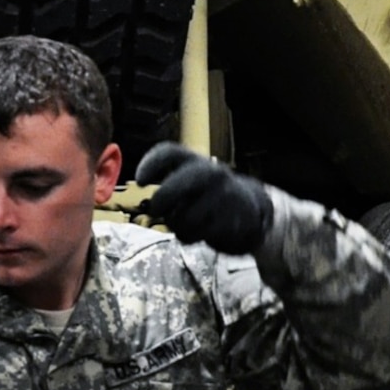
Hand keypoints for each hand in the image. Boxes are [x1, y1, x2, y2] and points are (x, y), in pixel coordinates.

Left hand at [135, 143, 273, 254]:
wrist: (250, 212)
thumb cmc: (208, 196)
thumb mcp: (190, 180)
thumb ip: (167, 181)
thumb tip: (142, 197)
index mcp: (195, 161)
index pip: (169, 152)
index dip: (151, 164)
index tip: (140, 181)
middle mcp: (210, 174)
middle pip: (178, 184)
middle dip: (162, 199)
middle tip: (155, 210)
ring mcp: (222, 197)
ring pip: (184, 216)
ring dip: (176, 224)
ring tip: (180, 224)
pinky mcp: (229, 220)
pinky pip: (197, 233)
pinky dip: (188, 236)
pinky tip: (194, 233)